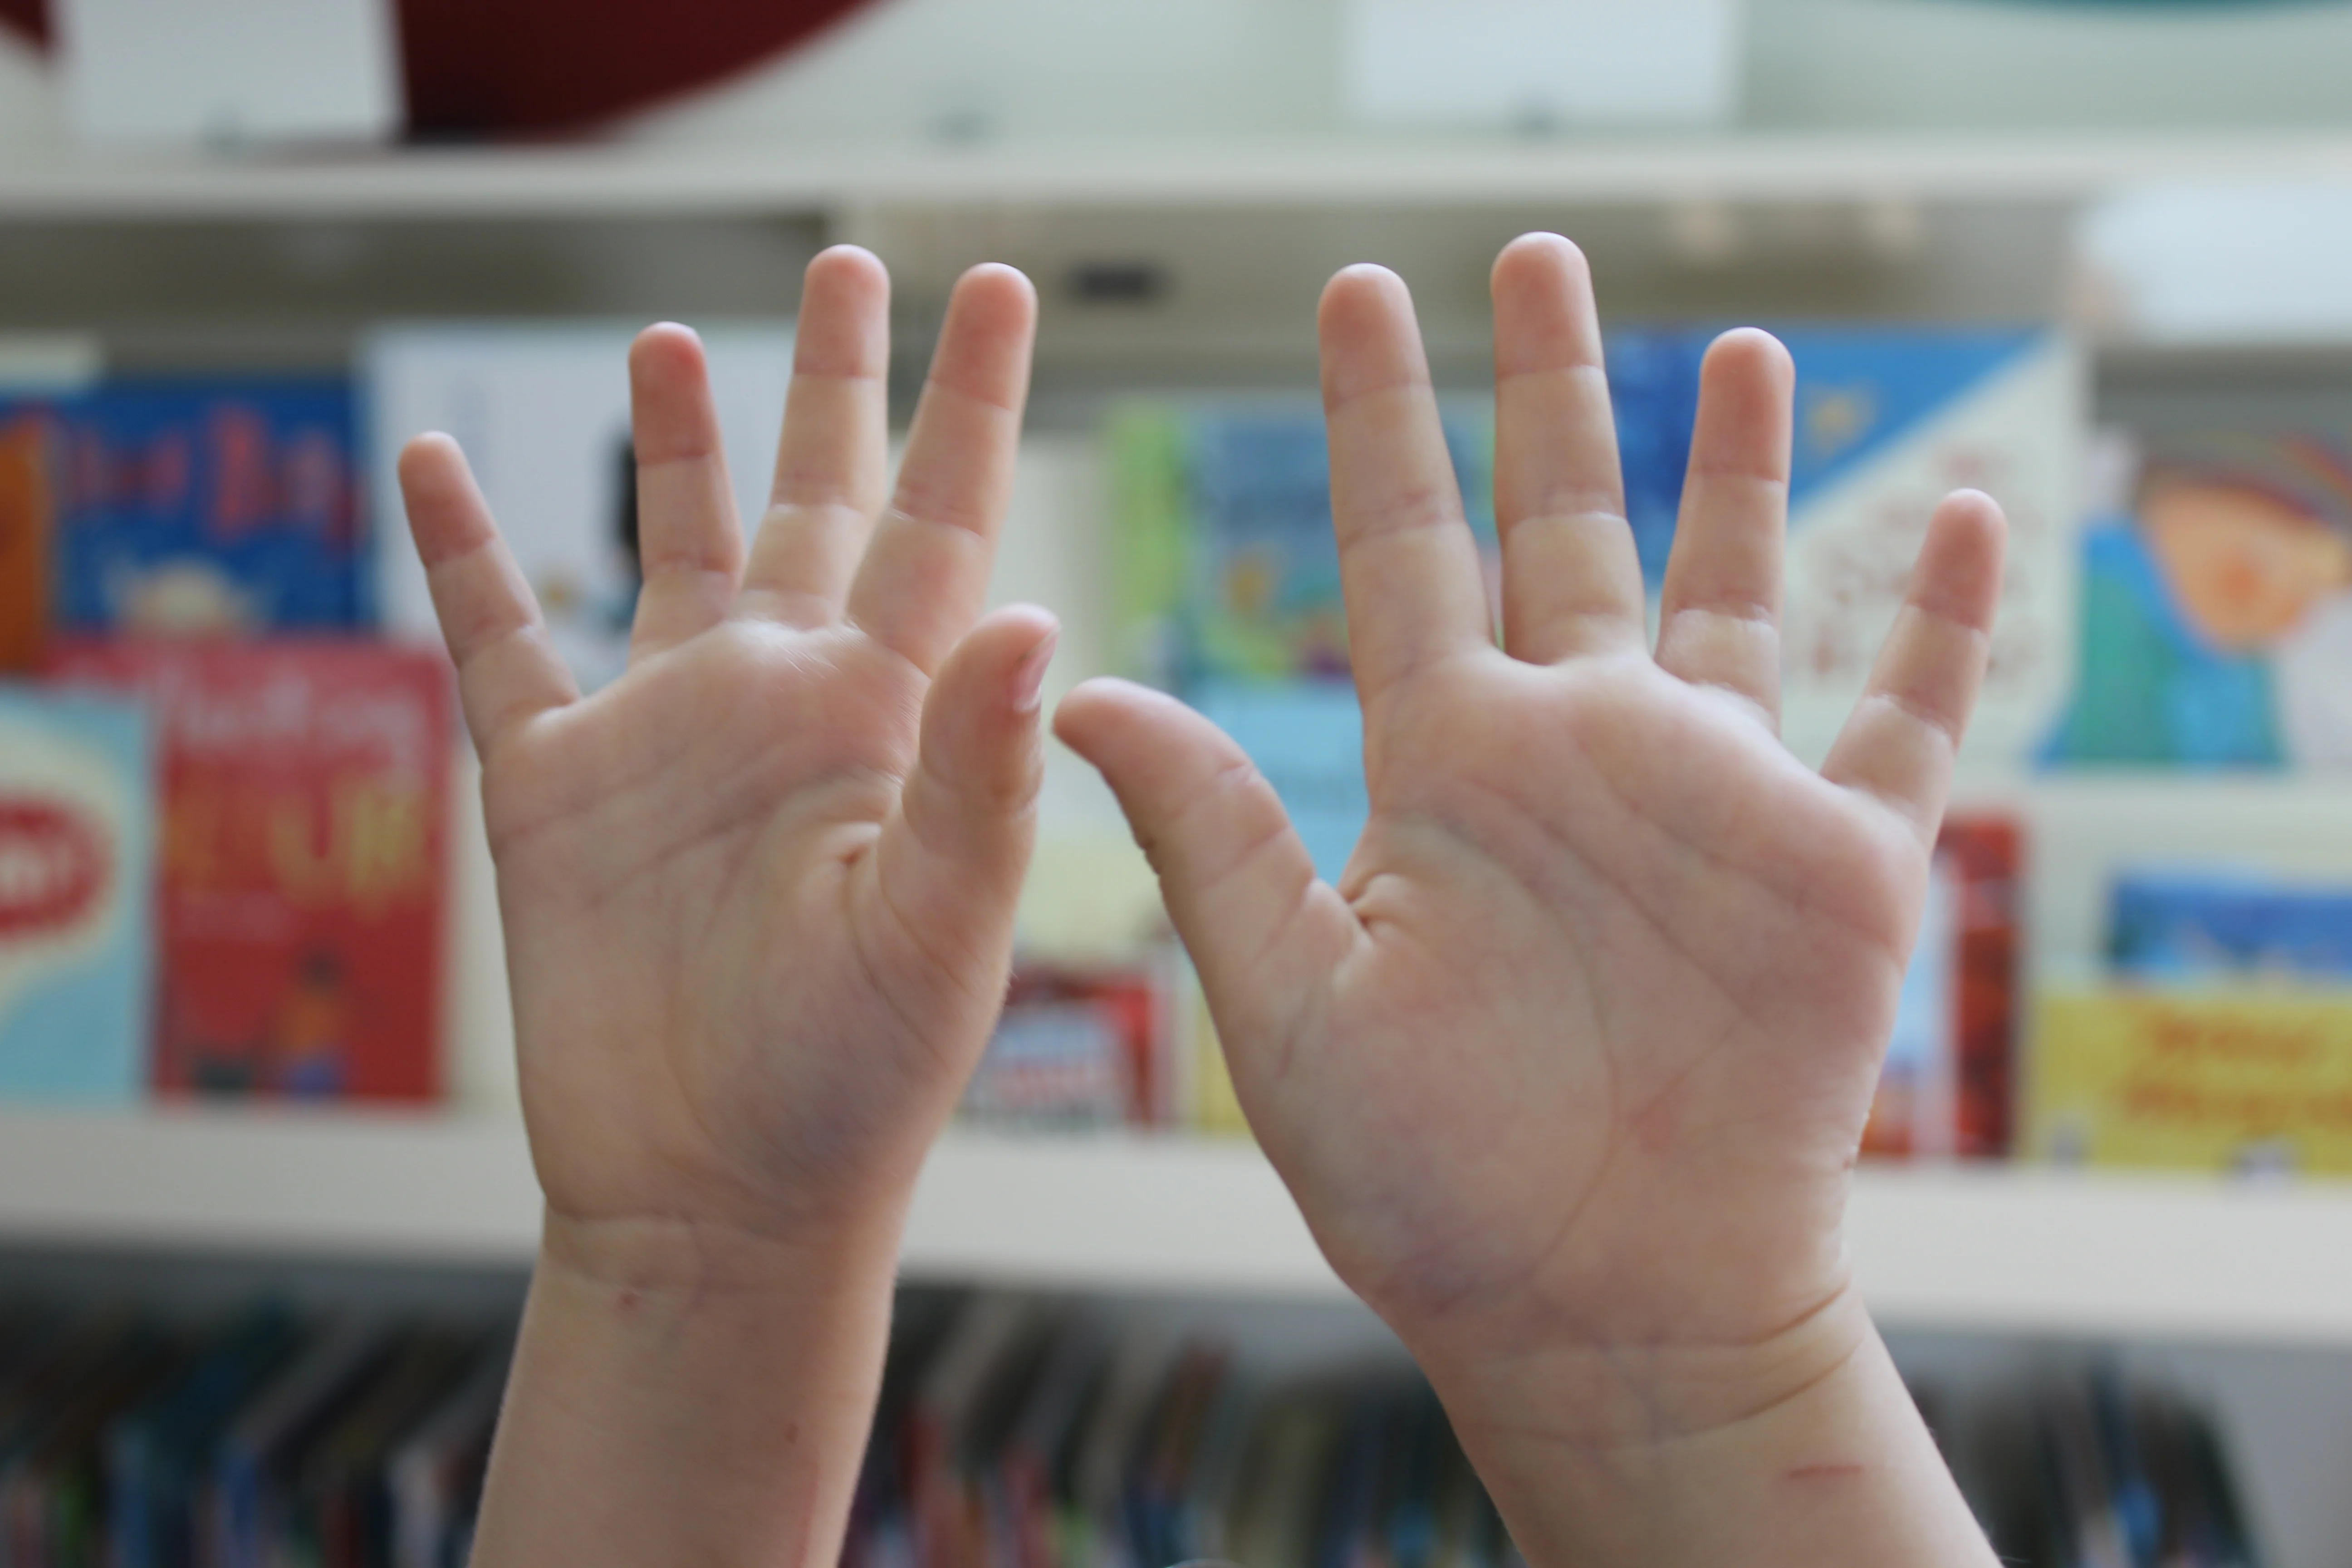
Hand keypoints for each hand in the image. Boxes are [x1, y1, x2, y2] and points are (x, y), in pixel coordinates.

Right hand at [399, 248, 1048, 1264]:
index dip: (971, 403)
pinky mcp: (557, 789)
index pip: (944, 522)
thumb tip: (1032, 609)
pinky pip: (500, 643)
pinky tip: (435, 465)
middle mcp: (786, 700)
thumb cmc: (853, 1084)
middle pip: (817, 499)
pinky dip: (465, 556)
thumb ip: (977, 772)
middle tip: (858, 261)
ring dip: (676, 446)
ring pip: (674, 548)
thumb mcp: (939, 928)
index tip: (999, 290)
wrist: (718, 1196)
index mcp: (891, 718)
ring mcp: (670, 736)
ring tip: (676, 338)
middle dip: (836, 384)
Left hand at [1057, 236, 2004, 1559]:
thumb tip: (1070, 686)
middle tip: (1530, 255)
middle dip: (1548, 389)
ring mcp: (1715, 798)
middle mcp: (1577, 753)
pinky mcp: (1838, 866)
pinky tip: (1954, 513)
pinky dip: (1936, 619)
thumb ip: (1205, 831)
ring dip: (1736, 469)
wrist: (1599, 1304)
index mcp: (1447, 769)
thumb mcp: (1289, 1001)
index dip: (1380, 422)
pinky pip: (1906, 712)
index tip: (1353, 295)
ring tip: (1736, 346)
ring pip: (1735, 587)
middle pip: (1560, 525)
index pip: (1404, 549)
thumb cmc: (1431, 1187)